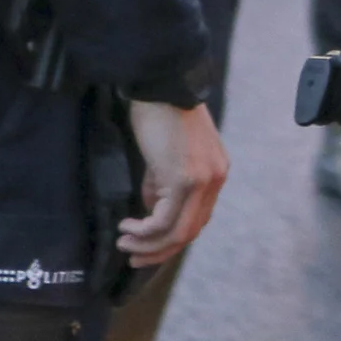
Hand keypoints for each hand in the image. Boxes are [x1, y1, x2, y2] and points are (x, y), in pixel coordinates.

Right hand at [120, 100, 230, 264]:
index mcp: (215, 172)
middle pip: (191, 232)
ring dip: (149, 245)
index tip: (146, 245)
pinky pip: (164, 221)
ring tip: (125, 243)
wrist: (162, 84)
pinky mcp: (185, 180)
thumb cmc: (160, 114)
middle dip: (159, 251)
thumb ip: (162, 184)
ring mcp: (203, 181)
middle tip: (133, 256)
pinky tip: (127, 226)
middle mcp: (215, 179)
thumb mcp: (165, 156)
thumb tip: (150, 210)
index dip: (172, 238)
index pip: (198, 218)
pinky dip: (144, 231)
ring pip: (178, 233)